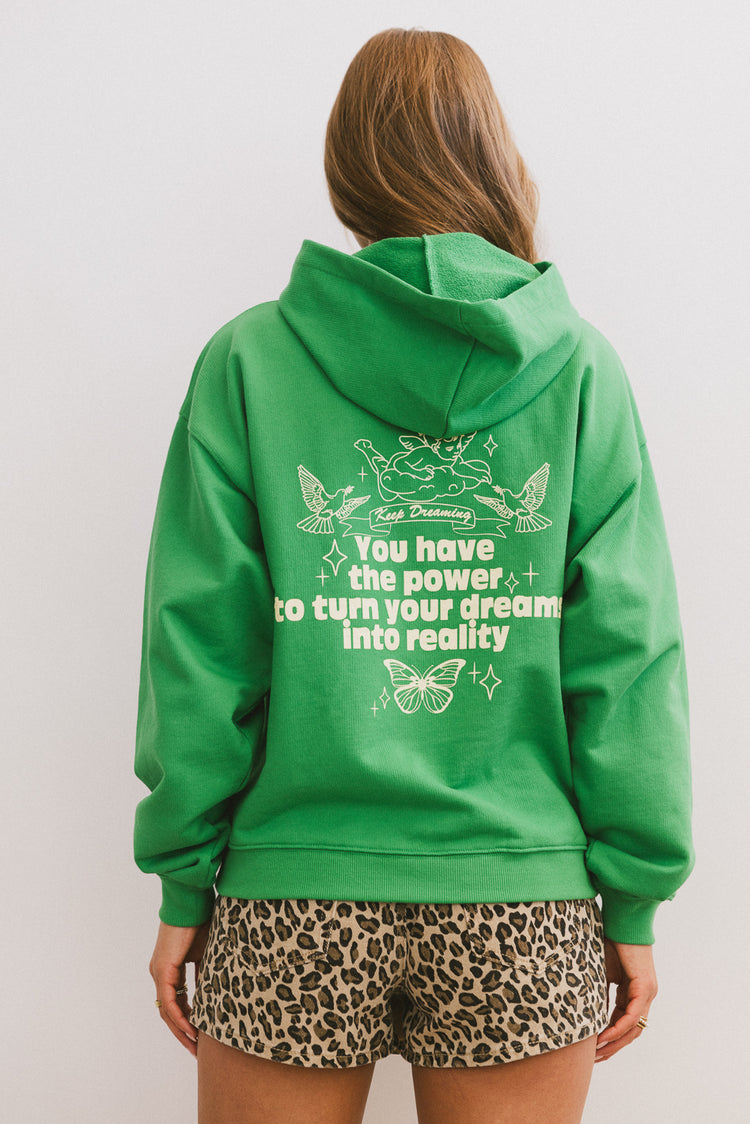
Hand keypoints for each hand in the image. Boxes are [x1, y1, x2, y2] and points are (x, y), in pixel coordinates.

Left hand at [149, 918, 211, 1056]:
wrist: (191, 902)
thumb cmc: (200, 920)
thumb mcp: (207, 953)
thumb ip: (206, 974)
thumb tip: (214, 995)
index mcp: (170, 969)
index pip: (176, 1003)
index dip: (188, 1020)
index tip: (200, 1035)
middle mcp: (160, 973)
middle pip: (168, 1012)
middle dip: (183, 1032)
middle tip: (196, 1050)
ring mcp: (159, 972)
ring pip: (167, 1011)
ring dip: (181, 1030)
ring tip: (195, 1046)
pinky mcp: (162, 970)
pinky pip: (168, 1002)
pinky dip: (179, 1017)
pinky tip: (191, 1028)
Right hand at [595, 938, 657, 1062]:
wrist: (621, 920)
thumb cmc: (609, 940)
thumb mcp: (600, 971)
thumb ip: (597, 991)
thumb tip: (583, 1010)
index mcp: (633, 991)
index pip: (623, 1023)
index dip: (609, 1037)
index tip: (593, 1049)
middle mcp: (644, 995)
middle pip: (631, 1031)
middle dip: (613, 1047)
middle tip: (596, 1059)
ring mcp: (646, 992)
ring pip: (634, 1027)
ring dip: (615, 1042)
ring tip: (598, 1053)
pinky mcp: (644, 987)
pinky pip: (632, 1016)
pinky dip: (618, 1028)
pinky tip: (604, 1036)